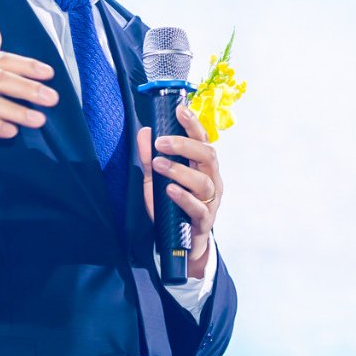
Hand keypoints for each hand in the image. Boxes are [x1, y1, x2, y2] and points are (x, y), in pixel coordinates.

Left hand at [139, 99, 221, 277]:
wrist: (182, 245)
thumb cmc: (172, 207)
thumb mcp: (156, 181)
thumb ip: (150, 158)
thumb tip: (144, 133)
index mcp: (202, 166)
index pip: (202, 140)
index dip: (193, 124)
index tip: (180, 111)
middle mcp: (211, 179)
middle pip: (207, 155)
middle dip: (184, 145)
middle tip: (161, 142)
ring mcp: (210, 201)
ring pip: (203, 181)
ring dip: (180, 170)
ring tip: (159, 164)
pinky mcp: (204, 221)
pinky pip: (198, 208)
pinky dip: (183, 197)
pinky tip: (169, 190)